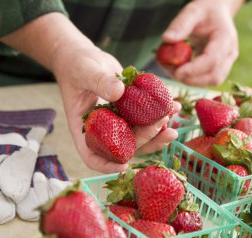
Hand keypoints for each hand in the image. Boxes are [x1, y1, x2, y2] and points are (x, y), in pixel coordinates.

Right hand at [53, 45, 178, 172]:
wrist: (86, 57)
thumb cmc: (76, 66)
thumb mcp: (84, 72)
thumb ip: (99, 82)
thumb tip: (119, 92)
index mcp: (85, 128)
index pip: (92, 155)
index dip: (107, 165)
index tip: (125, 165)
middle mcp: (104, 129)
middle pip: (126, 145)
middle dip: (147, 138)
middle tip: (164, 123)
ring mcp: (119, 121)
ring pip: (140, 134)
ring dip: (159, 130)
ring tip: (173, 115)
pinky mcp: (131, 112)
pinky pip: (147, 118)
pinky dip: (161, 113)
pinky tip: (175, 105)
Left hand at [163, 0, 240, 85]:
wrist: (218, 13)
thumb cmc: (206, 11)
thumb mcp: (193, 11)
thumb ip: (180, 24)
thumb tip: (166, 39)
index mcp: (226, 38)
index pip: (212, 60)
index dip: (194, 69)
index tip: (176, 72)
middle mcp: (230, 54)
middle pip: (214, 77)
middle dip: (191, 79)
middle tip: (171, 72)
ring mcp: (227, 63)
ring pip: (211, 82)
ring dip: (191, 81)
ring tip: (172, 70)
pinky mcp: (220, 68)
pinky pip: (207, 79)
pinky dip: (192, 79)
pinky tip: (178, 70)